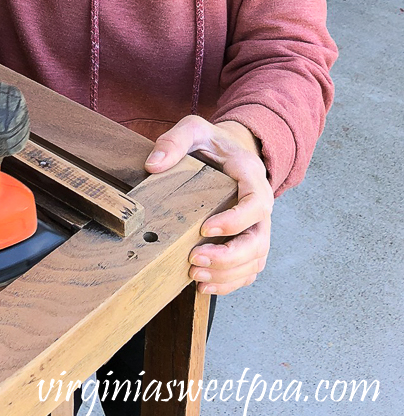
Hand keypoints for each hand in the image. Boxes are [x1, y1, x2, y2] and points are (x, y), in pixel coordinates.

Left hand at [144, 116, 272, 295]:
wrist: (230, 151)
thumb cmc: (213, 142)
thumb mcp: (193, 129)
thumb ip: (174, 141)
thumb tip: (153, 165)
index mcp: (251, 177)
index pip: (256, 205)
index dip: (235, 222)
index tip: (204, 228)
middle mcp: (261, 205)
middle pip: (259, 241)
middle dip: (228, 257)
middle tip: (194, 260)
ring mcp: (258, 226)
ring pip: (255, 260)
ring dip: (228, 274)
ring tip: (195, 276)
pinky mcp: (249, 241)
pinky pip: (249, 269)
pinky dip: (230, 283)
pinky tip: (204, 286)